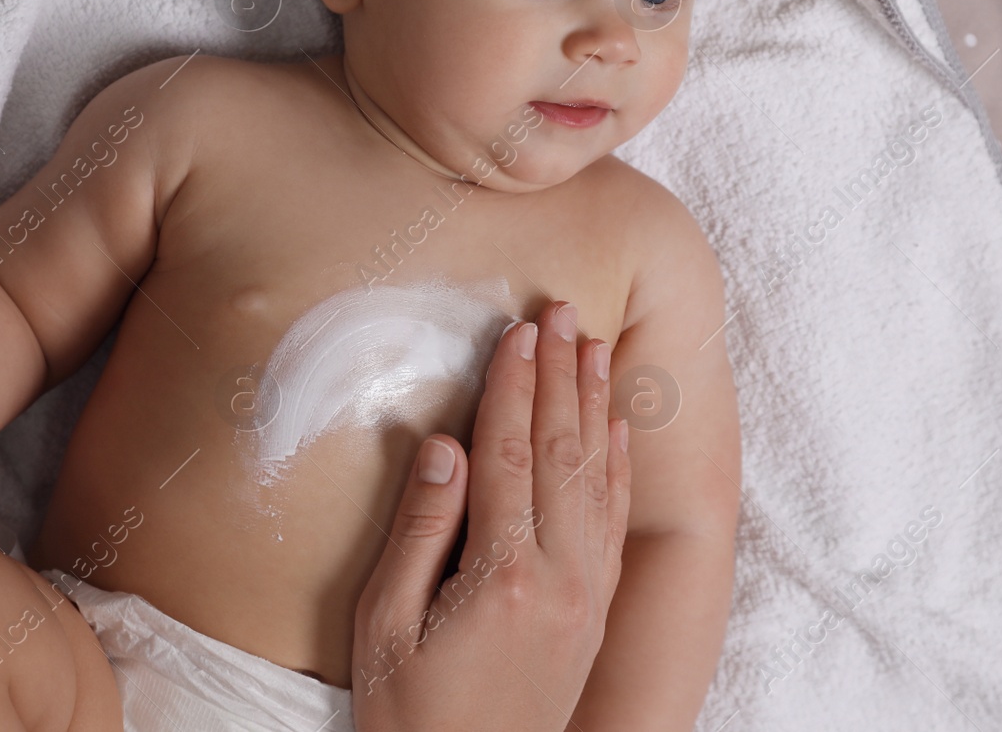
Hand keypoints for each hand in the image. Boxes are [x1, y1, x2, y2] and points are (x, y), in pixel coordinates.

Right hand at [351, 300, 630, 731]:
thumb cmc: (410, 717)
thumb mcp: (385, 629)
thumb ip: (417, 532)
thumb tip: (443, 446)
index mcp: (502, 576)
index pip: (511, 456)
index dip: (514, 387)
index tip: (518, 329)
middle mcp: (559, 578)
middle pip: (563, 452)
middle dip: (561, 375)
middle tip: (563, 311)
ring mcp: (585, 595)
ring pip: (597, 478)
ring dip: (595, 406)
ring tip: (595, 345)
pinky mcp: (593, 611)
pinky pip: (614, 521)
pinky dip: (616, 466)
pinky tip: (615, 429)